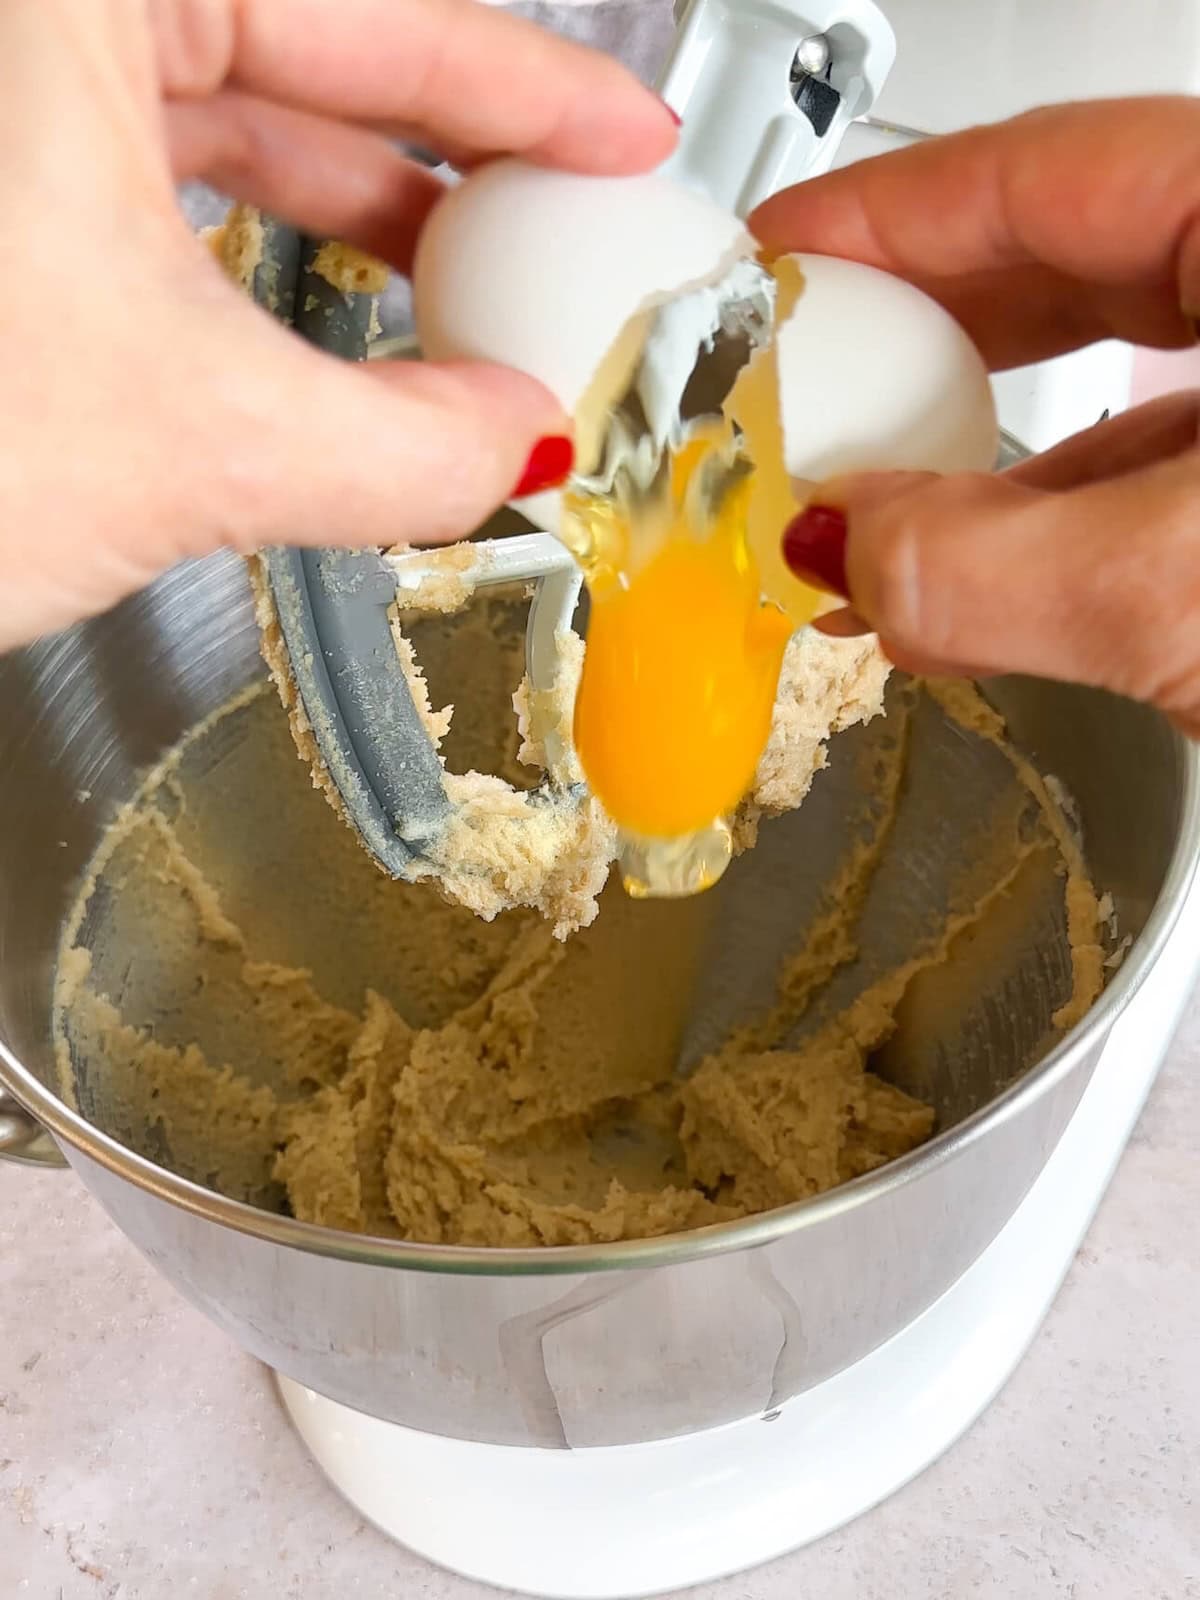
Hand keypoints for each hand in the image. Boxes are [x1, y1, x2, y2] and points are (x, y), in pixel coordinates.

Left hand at [0, 0, 675, 649]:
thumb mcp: (193, 442)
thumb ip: (402, 447)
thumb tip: (512, 441)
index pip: (369, 2)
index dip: (525, 80)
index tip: (617, 131)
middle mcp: (37, 23)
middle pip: (305, 45)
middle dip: (450, 155)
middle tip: (558, 225)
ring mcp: (12, 97)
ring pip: (231, 113)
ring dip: (360, 217)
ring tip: (466, 295)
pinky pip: (161, 181)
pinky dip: (258, 256)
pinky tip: (332, 319)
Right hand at [752, 99, 1199, 734]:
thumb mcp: (1176, 588)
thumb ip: (985, 567)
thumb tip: (843, 546)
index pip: (1039, 172)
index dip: (879, 212)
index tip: (768, 258)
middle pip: (1061, 255)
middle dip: (907, 327)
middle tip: (791, 368)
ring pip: (1104, 364)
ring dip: (962, 440)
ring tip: (850, 495)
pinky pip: (1142, 457)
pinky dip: (1038, 511)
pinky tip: (957, 567)